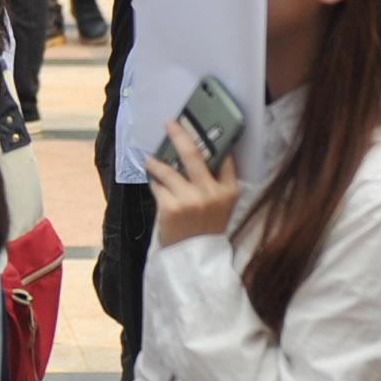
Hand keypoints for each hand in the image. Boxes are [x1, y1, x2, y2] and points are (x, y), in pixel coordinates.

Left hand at [147, 119, 239, 247]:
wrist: (194, 257)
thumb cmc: (206, 227)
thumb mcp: (221, 206)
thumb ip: (216, 182)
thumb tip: (198, 153)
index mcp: (229, 191)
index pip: (224, 158)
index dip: (214, 140)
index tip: (201, 125)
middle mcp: (211, 193)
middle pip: (194, 155)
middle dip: (179, 135)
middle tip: (169, 123)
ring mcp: (190, 200)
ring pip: (168, 170)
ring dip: (157, 163)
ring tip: (151, 160)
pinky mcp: (171, 207)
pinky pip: (158, 186)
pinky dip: (154, 183)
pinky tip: (155, 184)